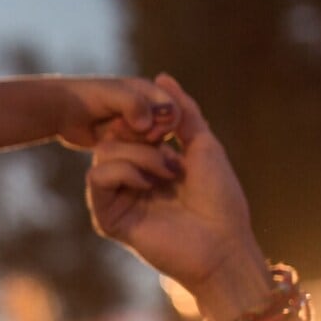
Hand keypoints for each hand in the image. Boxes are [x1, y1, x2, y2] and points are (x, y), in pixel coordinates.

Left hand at [47, 75, 177, 150]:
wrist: (63, 110)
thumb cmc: (86, 97)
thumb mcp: (111, 94)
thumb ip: (132, 104)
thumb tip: (147, 123)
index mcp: (151, 92)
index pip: (174, 110)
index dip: (165, 123)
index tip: (146, 131)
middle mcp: (149, 109)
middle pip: (165, 130)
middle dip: (149, 136)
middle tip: (122, 132)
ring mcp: (139, 127)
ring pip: (153, 144)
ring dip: (138, 146)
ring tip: (113, 135)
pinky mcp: (129, 142)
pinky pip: (139, 152)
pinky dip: (130, 153)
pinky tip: (111, 145)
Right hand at [86, 74, 266, 306]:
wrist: (224, 244)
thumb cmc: (221, 201)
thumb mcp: (204, 145)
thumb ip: (183, 112)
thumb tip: (161, 76)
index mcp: (148, 164)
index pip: (126, 126)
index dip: (141, 117)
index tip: (168, 125)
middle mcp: (129, 180)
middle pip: (111, 135)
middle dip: (142, 135)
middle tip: (171, 151)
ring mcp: (118, 199)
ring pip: (103, 153)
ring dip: (140, 154)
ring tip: (168, 172)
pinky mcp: (109, 218)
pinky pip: (96, 177)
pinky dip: (124, 171)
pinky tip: (149, 184)